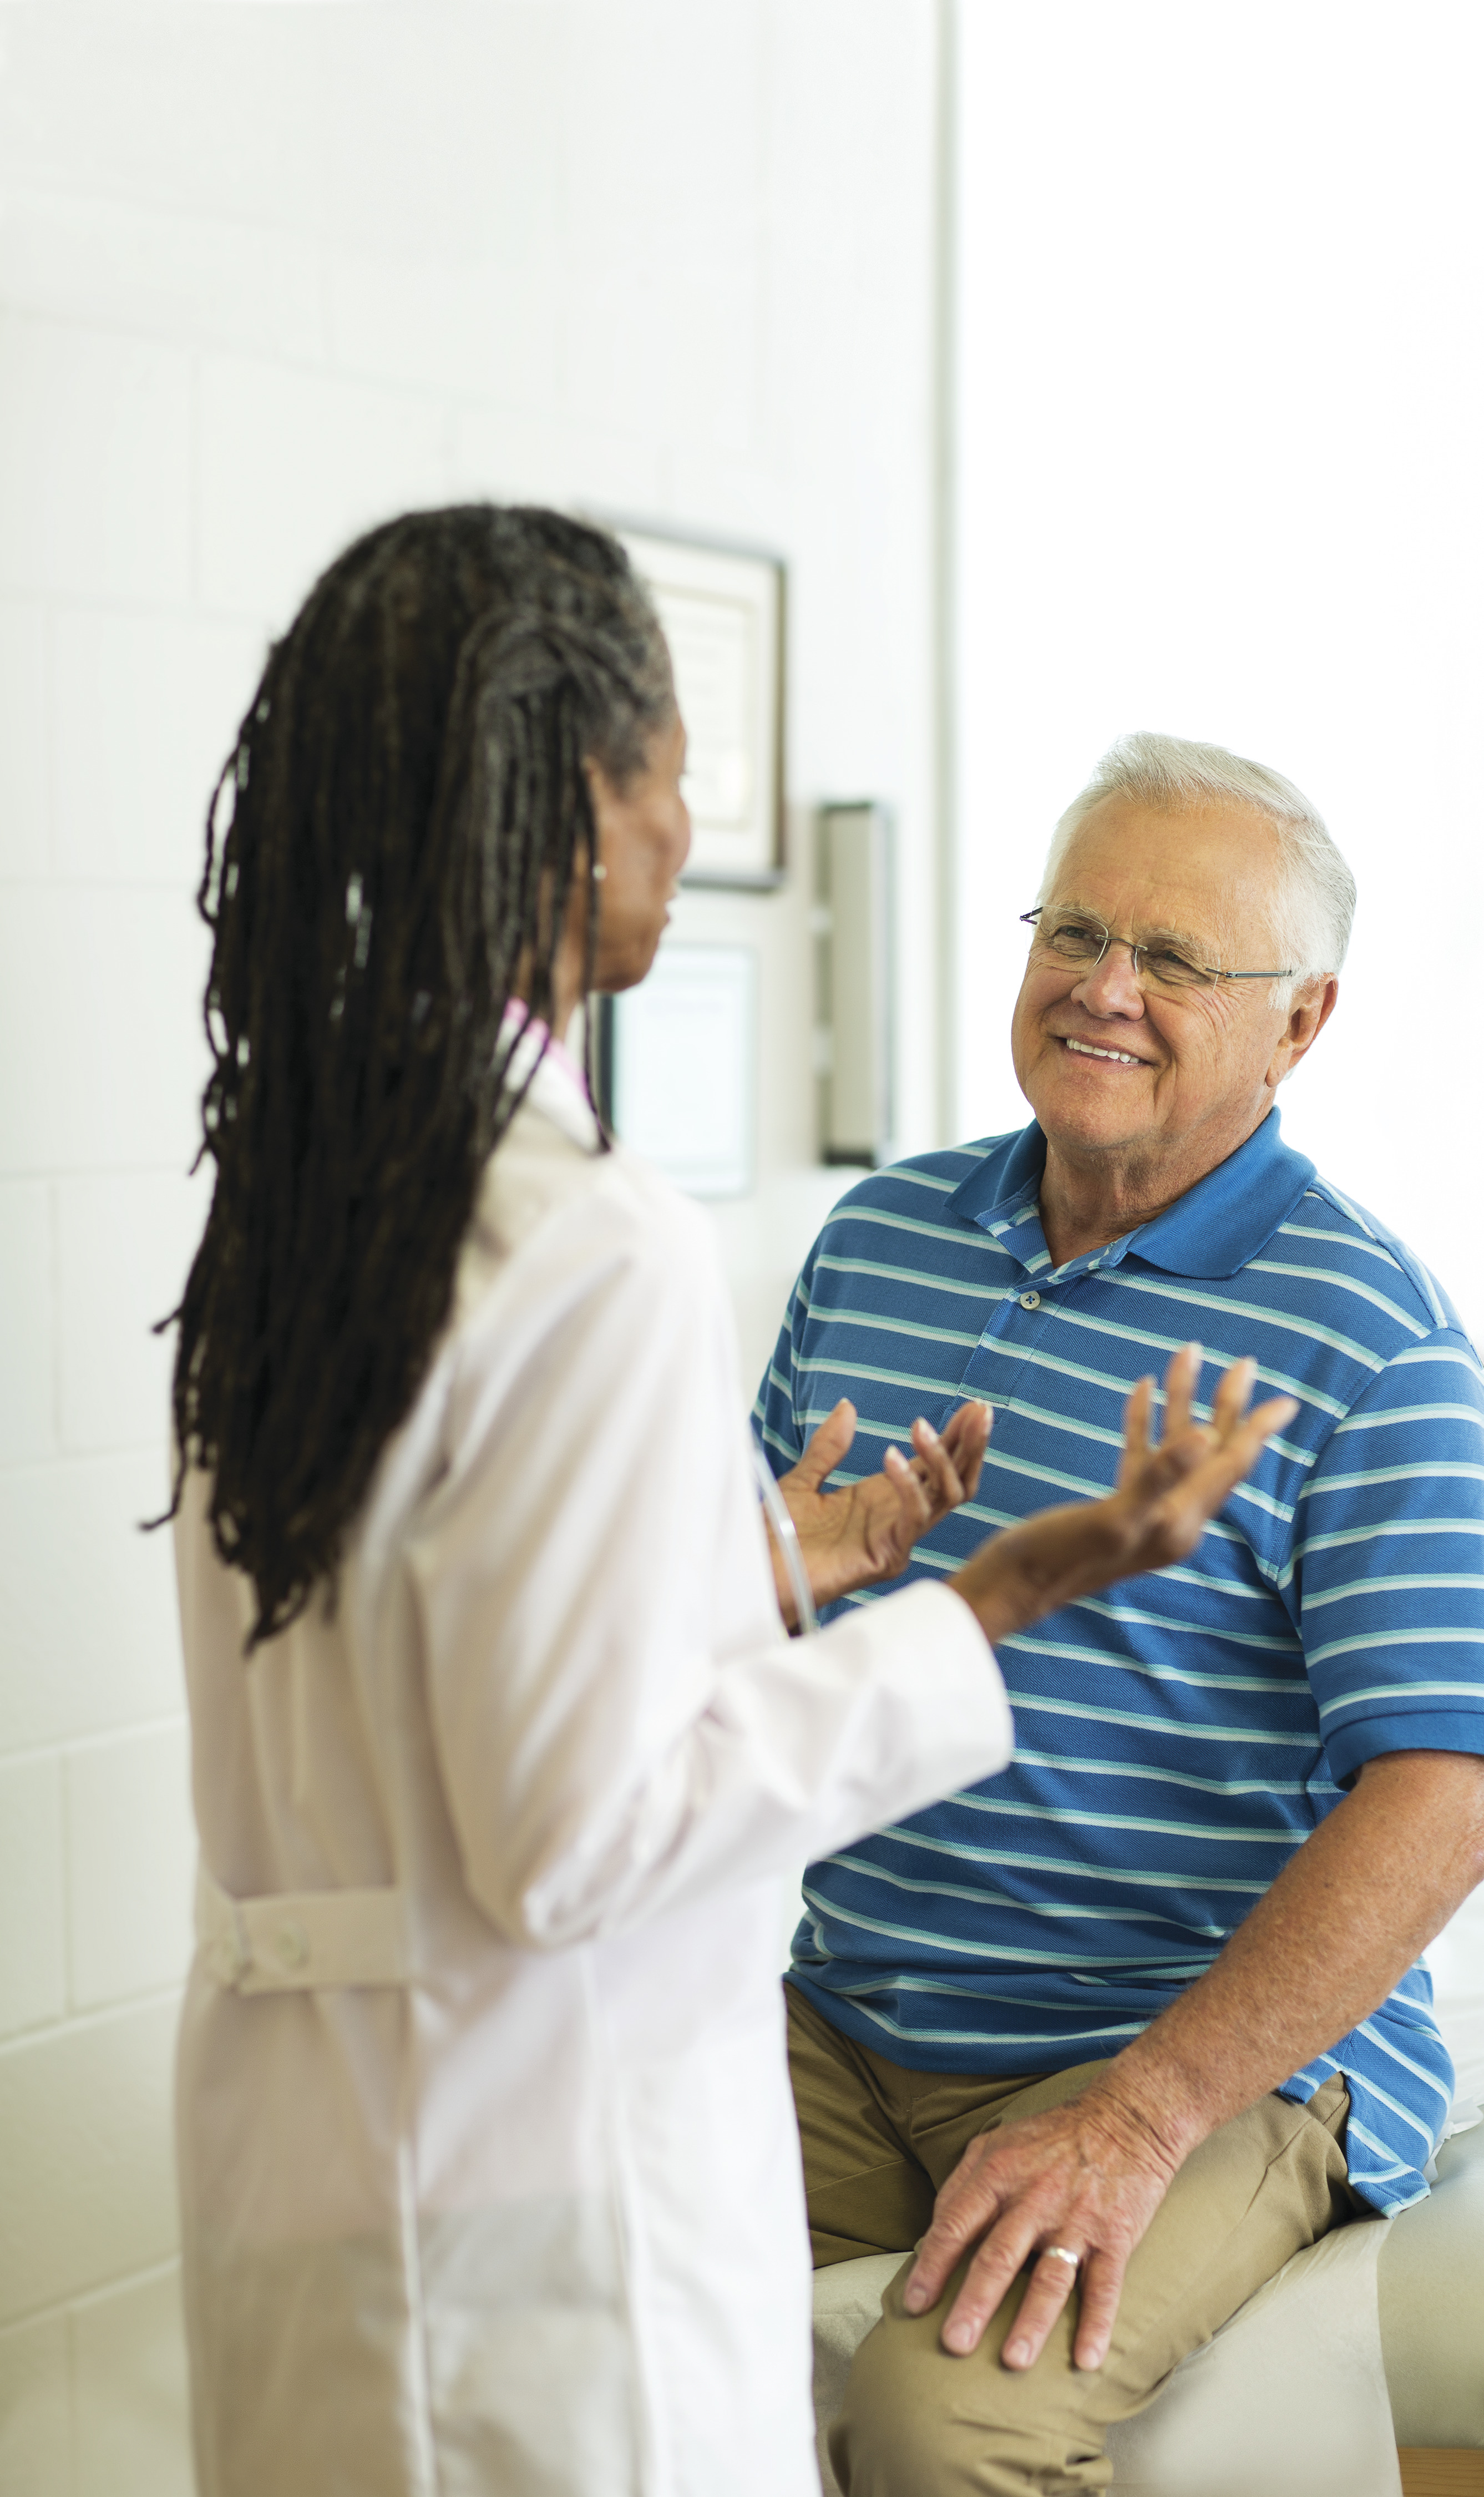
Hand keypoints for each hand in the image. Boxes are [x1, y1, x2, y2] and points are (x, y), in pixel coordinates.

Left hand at [768, 1398, 991, 1624]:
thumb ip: (829, 1447)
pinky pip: (914, 1517)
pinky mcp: (888, 1557)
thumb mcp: (804, 1481)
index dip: (957, 1436)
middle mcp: (898, 1518)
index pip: (936, 1465)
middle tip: (978, 1410)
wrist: (757, 1576)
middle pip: (954, 1481)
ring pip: (946, 1498)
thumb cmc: (777, 1539)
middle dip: (970, 1445)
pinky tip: (891, 1455)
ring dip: (942, 1459)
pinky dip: (908, 1484)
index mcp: (885, 1499)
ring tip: (921, 1426)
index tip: (972, 1406)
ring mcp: (897, 1539)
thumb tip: (847, 1407)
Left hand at [902, 2080, 1178, 2367]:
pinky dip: (1097, 2324)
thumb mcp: (997, 2143)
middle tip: (954, 2343)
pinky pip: (1105, 2286)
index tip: (914, 2304)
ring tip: (1014, 2361)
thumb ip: (962, 2184)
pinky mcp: (1115, 2236)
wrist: (1125, 2118)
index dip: (932, 2265)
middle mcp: (1035, 2198)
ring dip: (1032, 2322)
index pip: (956, 2224)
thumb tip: (933, 2232)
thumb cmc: (1052, 2136)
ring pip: (1050, 2276)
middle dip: (975, 2302)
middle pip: (999, 2256)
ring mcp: (1076, 2220)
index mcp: (999, 2174)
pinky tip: (1087, 2360)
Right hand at [950, 1344, 1296, 1643]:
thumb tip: (1205, 1436)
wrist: (1008, 1590)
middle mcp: (1172, 1520)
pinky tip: (1141, 1388)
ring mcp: (1146, 1513)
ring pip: (1177, 1447)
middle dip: (1226, 1405)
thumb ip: (1158, 1478)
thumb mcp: (1111, 1519)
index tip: (1285, 1398)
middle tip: (1243, 1363)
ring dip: (1183, 1401)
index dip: (1255, 1429)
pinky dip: (1146, 1421)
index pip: (1228, 1466)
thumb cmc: (1054, 1558)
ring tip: (1186, 1354)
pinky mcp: (1118, 1508)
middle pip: (1212, 1452)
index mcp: (1179, 1522)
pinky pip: (1142, 1456)